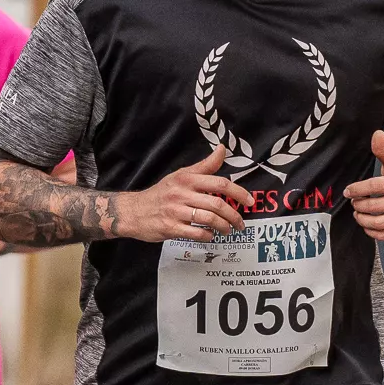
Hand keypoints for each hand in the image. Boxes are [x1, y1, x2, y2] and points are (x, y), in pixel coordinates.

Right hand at [117, 144, 252, 242]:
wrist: (133, 211)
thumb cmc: (161, 194)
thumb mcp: (181, 175)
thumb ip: (205, 165)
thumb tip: (222, 148)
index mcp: (187, 179)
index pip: (219, 183)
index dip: (238, 193)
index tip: (249, 202)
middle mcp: (182, 193)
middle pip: (217, 204)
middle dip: (234, 215)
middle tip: (241, 223)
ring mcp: (175, 211)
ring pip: (208, 219)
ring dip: (223, 227)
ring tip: (227, 230)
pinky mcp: (170, 227)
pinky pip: (195, 232)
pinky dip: (207, 235)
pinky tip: (210, 235)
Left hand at [343, 132, 383, 240]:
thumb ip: (383, 150)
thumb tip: (376, 134)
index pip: (376, 186)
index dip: (358, 189)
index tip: (348, 191)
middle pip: (375, 206)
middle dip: (359, 205)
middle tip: (353, 203)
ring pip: (379, 223)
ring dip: (362, 220)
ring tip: (358, 214)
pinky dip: (371, 232)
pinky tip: (367, 225)